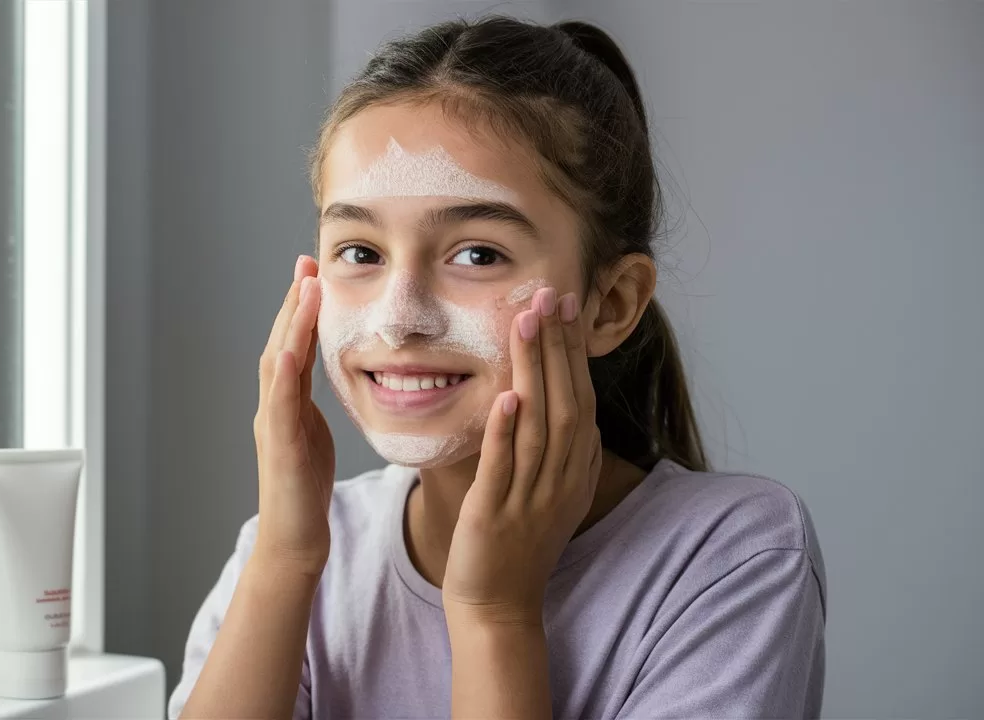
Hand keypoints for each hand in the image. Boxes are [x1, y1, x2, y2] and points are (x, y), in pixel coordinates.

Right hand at [251, 255, 335, 576]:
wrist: (292, 542)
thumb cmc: (304, 494)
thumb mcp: (313, 437)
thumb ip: (311, 406)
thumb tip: (322, 379)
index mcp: (286, 404)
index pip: (295, 346)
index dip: (303, 309)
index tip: (314, 271)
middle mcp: (273, 408)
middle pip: (281, 343)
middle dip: (294, 302)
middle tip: (305, 261)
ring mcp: (272, 426)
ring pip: (277, 365)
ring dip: (290, 325)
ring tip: (304, 288)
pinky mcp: (280, 449)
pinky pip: (279, 407)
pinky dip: (282, 376)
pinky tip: (290, 349)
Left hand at [442, 288, 602, 624]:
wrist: (498, 606)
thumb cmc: (517, 544)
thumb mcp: (549, 492)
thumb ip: (557, 450)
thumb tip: (563, 406)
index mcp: (574, 470)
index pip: (579, 397)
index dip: (574, 351)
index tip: (566, 304)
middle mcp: (560, 480)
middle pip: (565, 401)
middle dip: (558, 345)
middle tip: (550, 294)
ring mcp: (531, 497)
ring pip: (539, 424)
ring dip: (534, 370)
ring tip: (528, 323)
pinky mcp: (496, 515)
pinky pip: (505, 467)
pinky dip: (507, 431)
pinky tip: (507, 396)